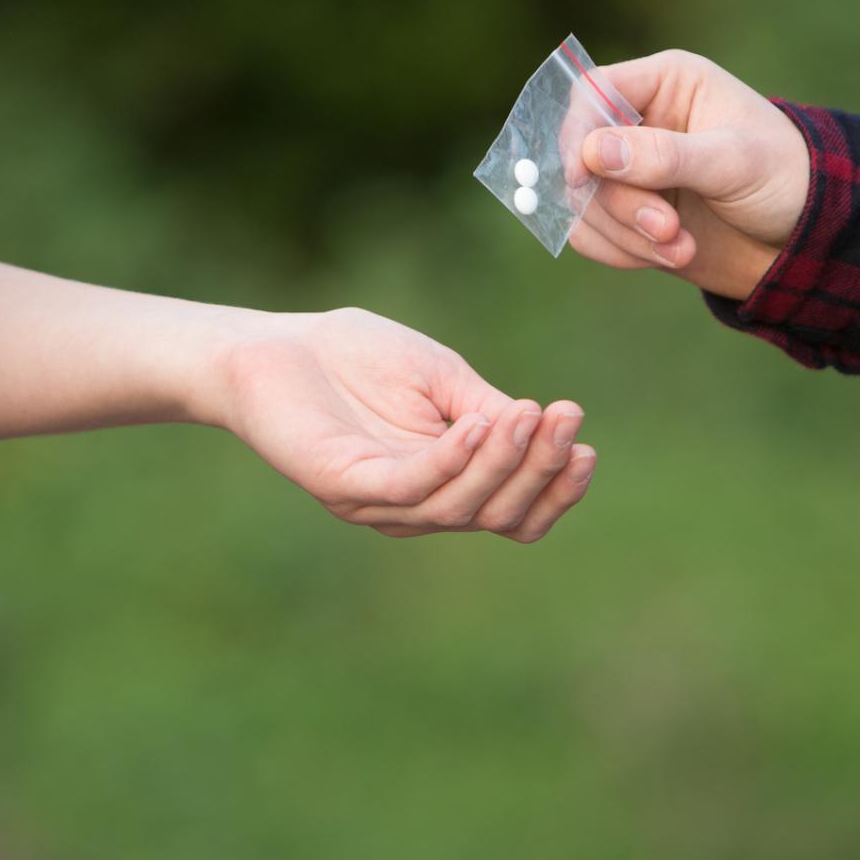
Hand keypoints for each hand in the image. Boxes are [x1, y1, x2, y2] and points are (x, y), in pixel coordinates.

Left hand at [217, 308, 594, 541]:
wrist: (274, 344)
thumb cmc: (357, 358)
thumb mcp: (444, 380)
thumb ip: (490, 412)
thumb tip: (547, 432)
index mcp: (446, 485)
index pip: (515, 513)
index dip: (556, 489)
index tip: (586, 444)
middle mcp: (416, 506)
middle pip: (498, 516)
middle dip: (541, 470)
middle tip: (567, 420)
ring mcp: (378, 503)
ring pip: (459, 506)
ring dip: (505, 461)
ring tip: (532, 414)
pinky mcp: (342, 486)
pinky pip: (409, 485)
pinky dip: (451, 459)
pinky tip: (477, 424)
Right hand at [570, 50, 810, 299]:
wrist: (806, 239)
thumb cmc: (784, 178)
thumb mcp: (733, 162)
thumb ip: (665, 156)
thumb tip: (593, 152)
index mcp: (666, 84)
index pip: (592, 93)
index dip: (577, 133)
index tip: (583, 178)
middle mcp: (640, 122)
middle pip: (583, 156)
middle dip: (619, 203)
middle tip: (667, 229)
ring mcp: (631, 171)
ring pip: (583, 201)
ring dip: (624, 234)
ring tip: (680, 249)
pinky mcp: (629, 214)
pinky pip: (591, 233)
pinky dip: (622, 252)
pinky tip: (669, 256)